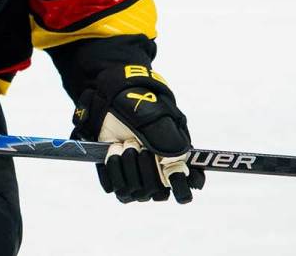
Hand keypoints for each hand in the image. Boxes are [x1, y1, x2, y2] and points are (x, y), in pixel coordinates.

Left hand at [71, 64, 204, 203]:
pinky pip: (114, 188)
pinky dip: (111, 168)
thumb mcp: (161, 121)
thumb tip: (179, 166)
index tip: (168, 170)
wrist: (112, 103)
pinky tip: (113, 150)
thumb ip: (173, 144)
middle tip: (137, 144)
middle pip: (155, 192)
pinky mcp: (117, 179)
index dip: (180, 188)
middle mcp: (158, 176)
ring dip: (126, 165)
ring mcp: (137, 180)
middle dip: (144, 166)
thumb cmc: (141, 110)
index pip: (184, 192)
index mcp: (175, 163)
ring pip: (134, 192)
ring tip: (124, 144)